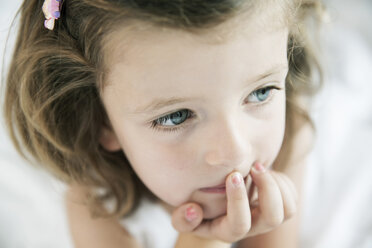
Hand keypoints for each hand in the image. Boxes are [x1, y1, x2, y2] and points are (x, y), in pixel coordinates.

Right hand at [171, 163, 297, 242]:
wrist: (214, 206)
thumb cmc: (198, 208)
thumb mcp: (183, 215)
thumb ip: (182, 218)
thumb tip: (193, 210)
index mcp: (228, 231)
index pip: (240, 225)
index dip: (238, 201)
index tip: (232, 175)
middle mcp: (252, 227)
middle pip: (273, 219)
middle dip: (267, 189)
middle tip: (254, 167)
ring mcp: (267, 217)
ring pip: (288, 209)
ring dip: (276, 184)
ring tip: (258, 166)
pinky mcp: (279, 205)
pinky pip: (291, 196)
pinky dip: (281, 180)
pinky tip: (263, 172)